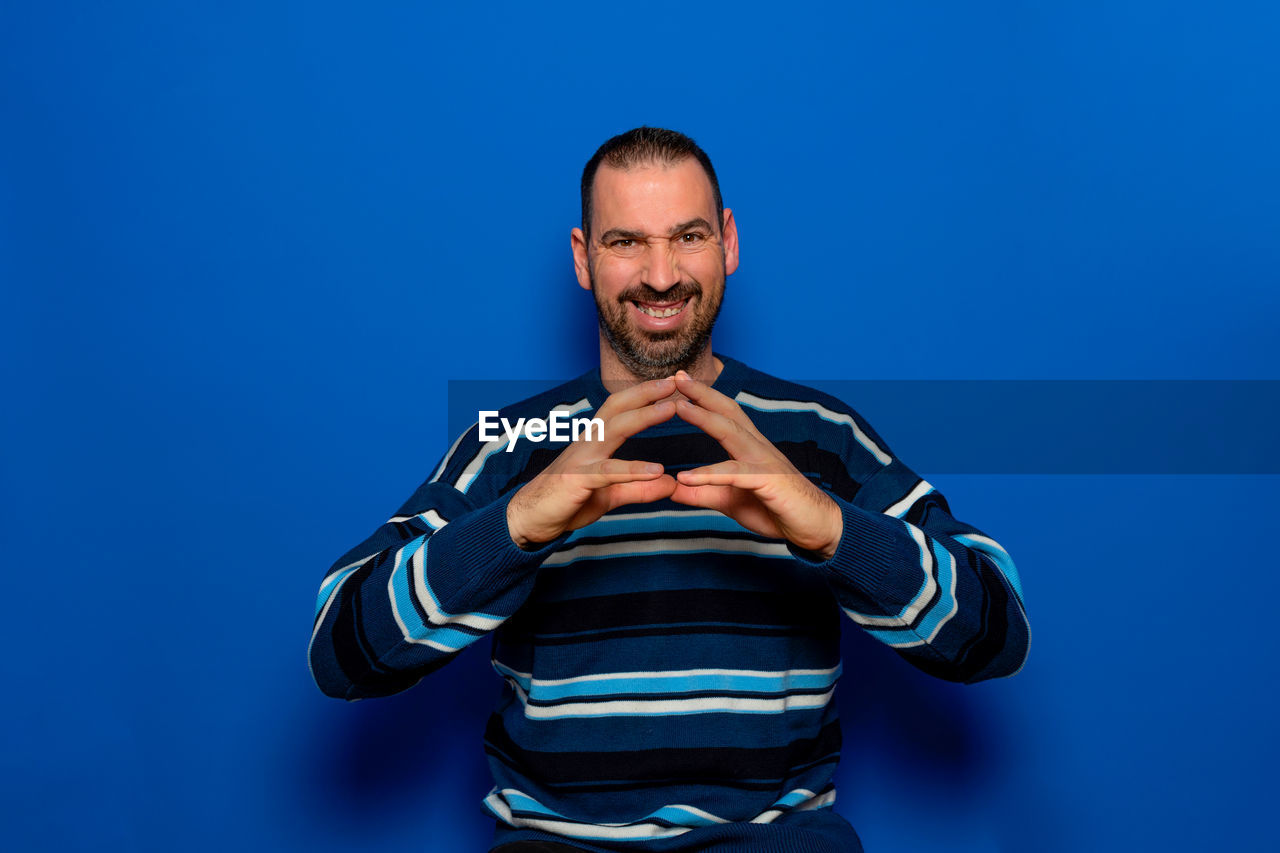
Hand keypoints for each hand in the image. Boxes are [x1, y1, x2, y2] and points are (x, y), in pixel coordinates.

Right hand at [506, 378, 678, 548]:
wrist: (531, 519)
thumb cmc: (568, 501)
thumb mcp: (611, 494)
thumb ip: (639, 488)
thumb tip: (669, 484)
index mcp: (595, 441)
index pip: (621, 409)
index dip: (643, 394)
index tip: (670, 385)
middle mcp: (588, 443)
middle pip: (618, 408)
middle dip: (646, 392)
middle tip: (675, 381)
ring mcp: (581, 459)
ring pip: (614, 430)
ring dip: (644, 416)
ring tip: (671, 408)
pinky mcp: (578, 480)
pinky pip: (609, 472)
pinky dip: (634, 470)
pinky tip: (656, 470)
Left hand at [669, 371, 843, 560]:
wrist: (814, 527)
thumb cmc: (776, 509)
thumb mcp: (730, 500)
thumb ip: (702, 493)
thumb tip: (672, 488)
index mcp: (749, 448)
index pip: (724, 415)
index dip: (703, 397)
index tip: (679, 381)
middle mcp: (757, 448)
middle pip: (727, 413)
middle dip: (702, 393)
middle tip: (677, 377)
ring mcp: (765, 462)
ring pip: (732, 433)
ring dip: (704, 418)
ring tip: (679, 408)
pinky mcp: (769, 482)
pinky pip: (735, 475)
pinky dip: (709, 475)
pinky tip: (685, 478)